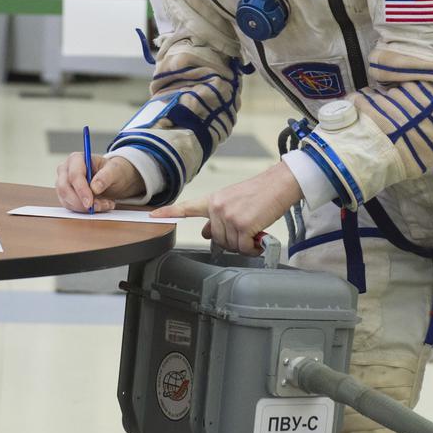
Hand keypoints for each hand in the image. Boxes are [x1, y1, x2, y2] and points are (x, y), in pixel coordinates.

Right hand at [55, 154, 143, 212]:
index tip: (90, 203)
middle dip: (81, 202)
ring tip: (104, 205)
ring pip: (66, 199)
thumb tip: (95, 188)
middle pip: (65, 188)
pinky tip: (98, 206)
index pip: (74, 175)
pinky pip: (69, 206)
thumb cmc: (112, 171)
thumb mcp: (114, 170)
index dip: (81, 190)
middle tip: (98, 207)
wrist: (112, 178)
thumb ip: (106, 176)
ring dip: (84, 208)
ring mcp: (63, 182)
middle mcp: (66, 170)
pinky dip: (83, 210)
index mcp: (76, 159)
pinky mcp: (65, 195)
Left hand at [150, 163, 301, 254]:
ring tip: (255, 230)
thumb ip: (217, 216)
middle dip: (233, 239)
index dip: (169, 212)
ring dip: (245, 244)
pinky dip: (253, 248)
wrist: (279, 184)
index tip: (153, 216)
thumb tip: (205, 232)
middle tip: (247, 229)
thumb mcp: (233, 201)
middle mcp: (217, 207)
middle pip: (217, 239)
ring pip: (231, 245)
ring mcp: (228, 216)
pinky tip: (259, 237)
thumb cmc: (260, 192)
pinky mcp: (242, 225)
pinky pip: (243, 248)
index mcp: (213, 200)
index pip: (187, 207)